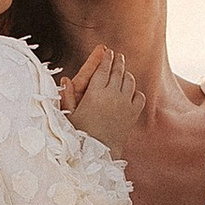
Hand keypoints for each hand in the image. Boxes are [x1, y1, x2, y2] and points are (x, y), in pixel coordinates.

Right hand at [62, 46, 146, 160]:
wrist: (98, 153)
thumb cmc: (80, 134)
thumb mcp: (70, 114)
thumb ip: (68, 96)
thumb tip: (65, 79)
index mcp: (95, 92)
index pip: (103, 68)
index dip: (106, 58)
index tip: (107, 51)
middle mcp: (112, 95)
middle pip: (118, 71)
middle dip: (118, 61)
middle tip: (118, 56)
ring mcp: (125, 104)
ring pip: (130, 81)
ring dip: (127, 74)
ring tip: (124, 72)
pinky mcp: (133, 114)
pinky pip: (139, 96)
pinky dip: (136, 91)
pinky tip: (131, 92)